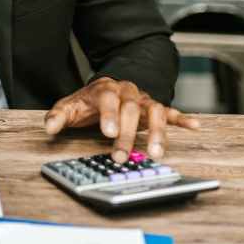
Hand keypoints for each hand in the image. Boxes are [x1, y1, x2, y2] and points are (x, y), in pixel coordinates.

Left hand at [43, 77, 199, 162]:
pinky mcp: (154, 108)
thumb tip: (49, 127)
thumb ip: (58, 116)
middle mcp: (127, 92)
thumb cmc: (88, 102)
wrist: (106, 88)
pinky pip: (170, 112)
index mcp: (105, 89)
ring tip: (155, 153)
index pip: (108, 99)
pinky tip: (194, 126)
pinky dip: (182, 119)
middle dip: (127, 134)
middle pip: (130, 110)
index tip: (107, 132)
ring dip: (156, 132)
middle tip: (120, 155)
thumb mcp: (69, 106)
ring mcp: (142, 100)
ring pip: (154, 112)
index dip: (109, 115)